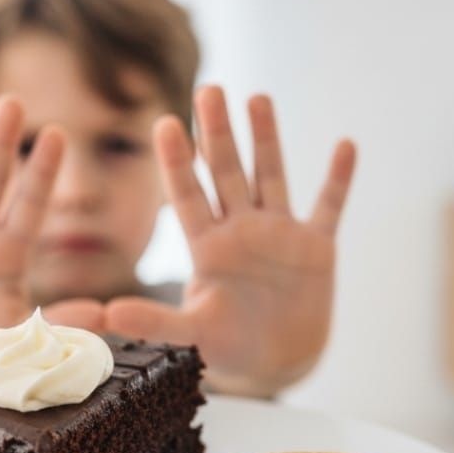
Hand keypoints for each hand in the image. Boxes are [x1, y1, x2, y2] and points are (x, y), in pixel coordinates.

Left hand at [105, 86, 355, 397]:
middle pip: (226, 173)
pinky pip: (329, 206)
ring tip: (257, 97)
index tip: (163, 123)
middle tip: (208, 89)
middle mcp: (240, 230)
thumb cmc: (228, 347)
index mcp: (207, 247)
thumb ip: (153, 322)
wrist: (276, 363)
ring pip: (270, 176)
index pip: (187, 196)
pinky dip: (338, 179)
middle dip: (216, 133)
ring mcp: (279, 235)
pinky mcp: (317, 248)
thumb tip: (107, 314)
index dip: (176, 162)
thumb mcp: (191, 335)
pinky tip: (346, 146)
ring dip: (266, 139)